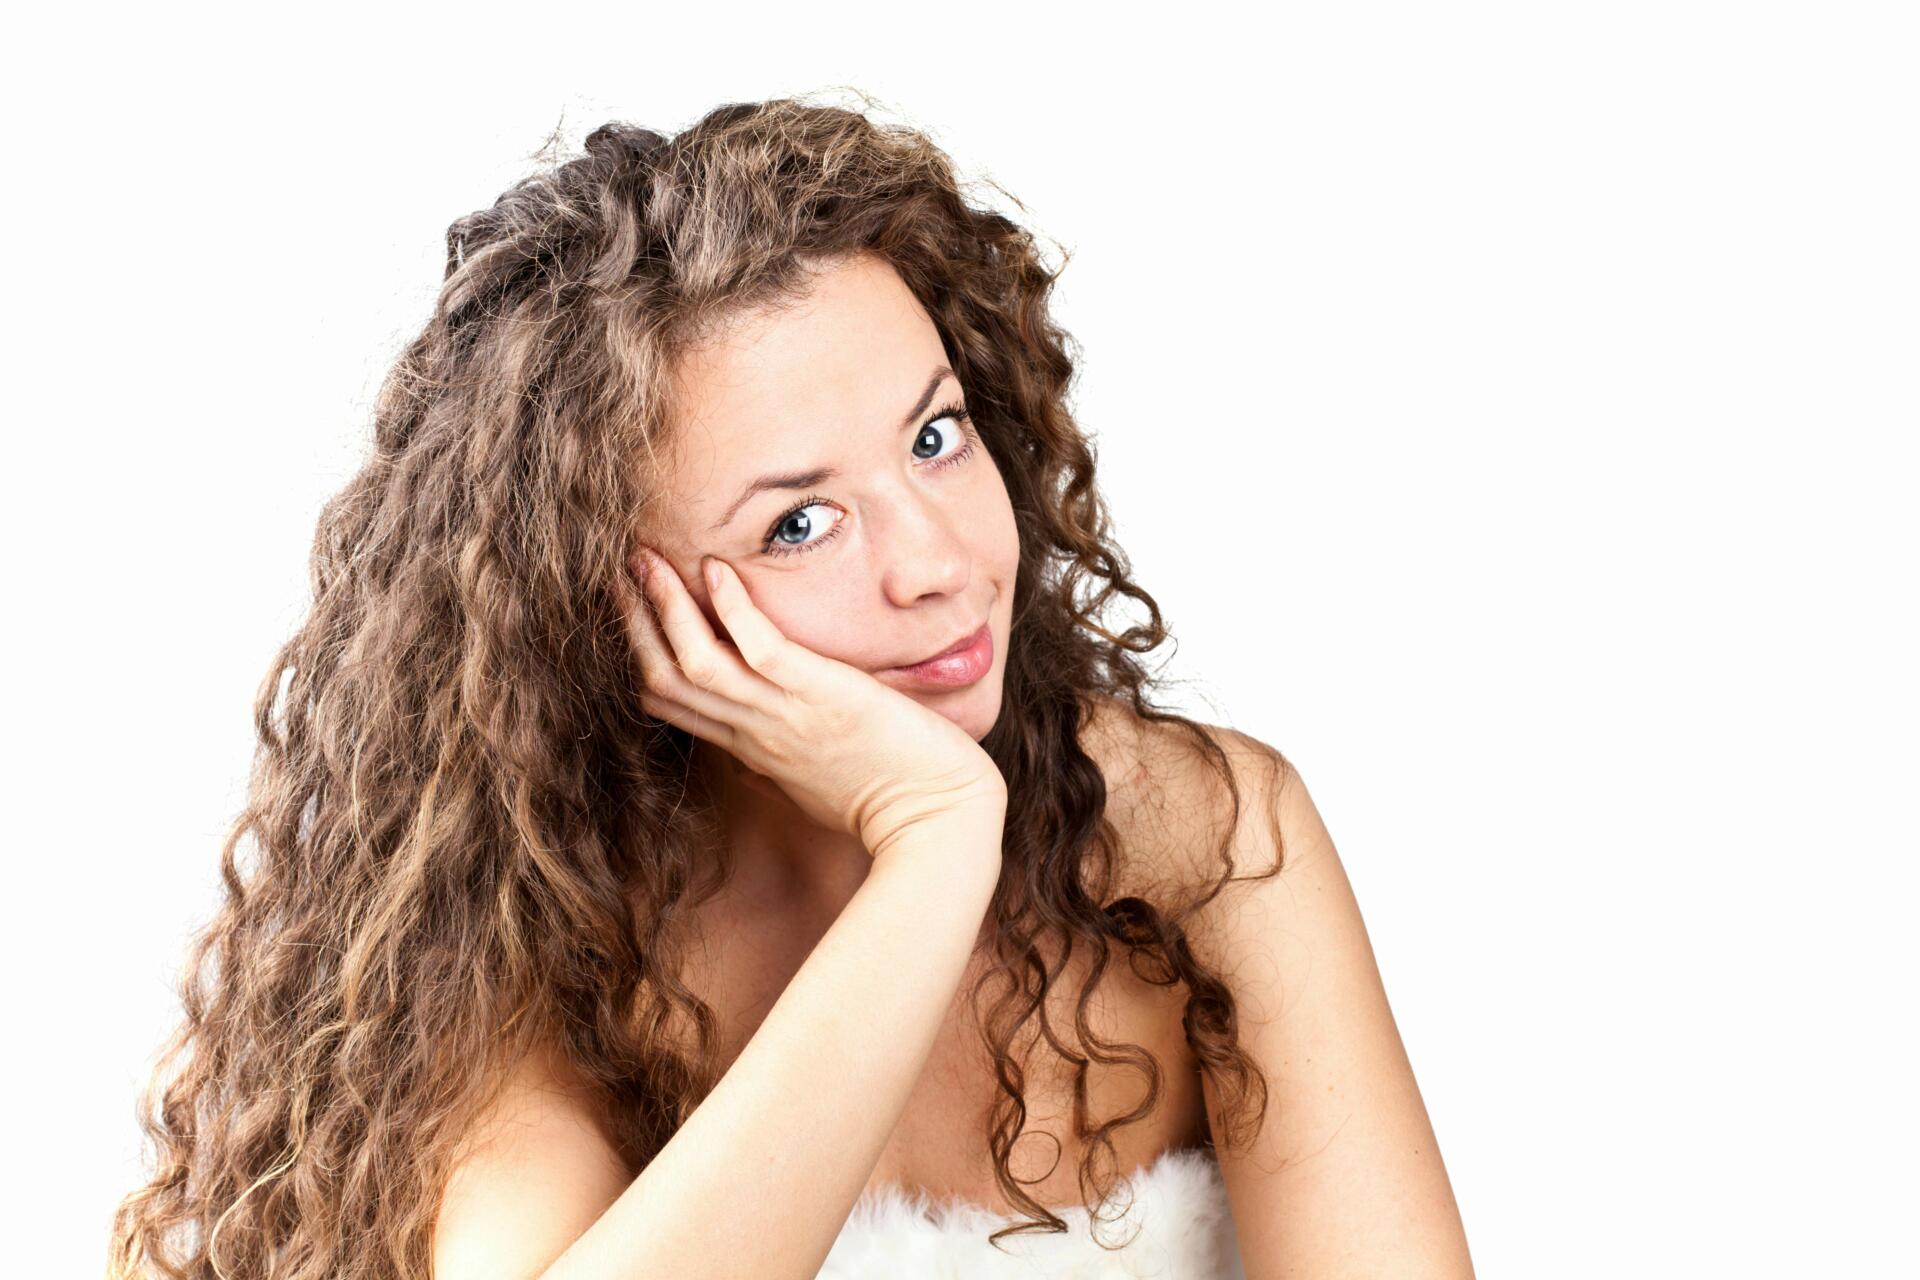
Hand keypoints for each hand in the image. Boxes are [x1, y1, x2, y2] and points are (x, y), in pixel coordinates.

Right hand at [612, 545, 1007, 858]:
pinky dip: (733, 610)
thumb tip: (759, 755)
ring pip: (696, 660)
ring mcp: (784, 714)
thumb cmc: (887, 799)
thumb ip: (780, 757)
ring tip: (646, 558)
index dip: (639, 653)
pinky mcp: (822, 696)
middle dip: (634, 621)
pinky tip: (720, 568)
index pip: (670, 701)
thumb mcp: (814, 779)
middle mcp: (754, 730)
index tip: (626, 611)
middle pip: (665, 677)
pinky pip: (761, 648)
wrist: (935, 819)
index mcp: (750, 745)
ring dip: (665, 606)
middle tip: (617, 570)